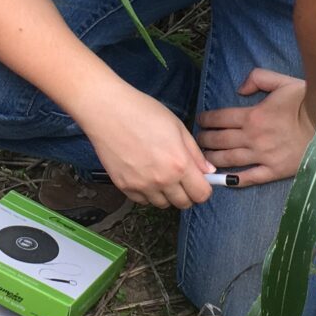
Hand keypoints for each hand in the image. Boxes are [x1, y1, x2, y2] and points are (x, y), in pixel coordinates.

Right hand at [77, 77, 216, 210]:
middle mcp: (162, 180)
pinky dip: (147, 193)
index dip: (204, 188)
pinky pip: (142, 201)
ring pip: (163, 204)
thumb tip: (208, 172)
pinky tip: (144, 175)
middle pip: (183, 203)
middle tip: (180, 178)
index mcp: (179, 164)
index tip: (199, 180)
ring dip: (166, 194)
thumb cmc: (144, 112)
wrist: (107, 111)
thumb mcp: (177, 127)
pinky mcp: (124, 187)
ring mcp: (141, 186)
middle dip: (187, 193)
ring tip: (160, 175)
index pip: (201, 195)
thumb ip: (195, 153)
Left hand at [195, 69, 311, 185]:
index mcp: (252, 116)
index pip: (219, 118)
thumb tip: (240, 88)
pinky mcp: (273, 171)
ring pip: (228, 159)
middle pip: (219, 140)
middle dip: (204, 139)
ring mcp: (262, 156)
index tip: (200, 120)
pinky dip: (232, 180)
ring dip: (212, 158)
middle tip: (198, 139)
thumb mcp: (282, 82)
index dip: (206, 119)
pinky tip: (221, 180)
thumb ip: (257, 78)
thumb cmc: (305, 102)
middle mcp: (253, 137)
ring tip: (204, 157)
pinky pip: (248, 178)